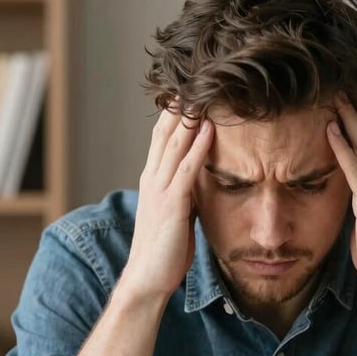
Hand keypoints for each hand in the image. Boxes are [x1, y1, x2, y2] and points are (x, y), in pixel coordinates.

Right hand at [122, 107, 213, 299]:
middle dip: (180, 104)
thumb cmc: (164, 252)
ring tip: (204, 90)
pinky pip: (187, 168)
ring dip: (190, 116)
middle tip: (196, 76)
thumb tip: (200, 181)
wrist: (147, 279)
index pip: (162, 138)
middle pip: (165, 132)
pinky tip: (209, 128)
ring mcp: (160, 189)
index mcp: (153, 181)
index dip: (175, 113)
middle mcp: (152, 179)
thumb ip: (184, 194)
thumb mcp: (176, 215)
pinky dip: (198, 146)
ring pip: (174, 143)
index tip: (190, 91)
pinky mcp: (172, 204)